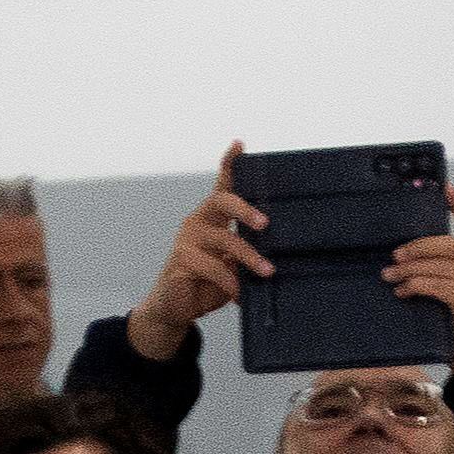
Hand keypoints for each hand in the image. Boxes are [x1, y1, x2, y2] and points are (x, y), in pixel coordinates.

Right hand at [127, 144, 268, 361]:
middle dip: (246, 209)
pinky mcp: (180, 262)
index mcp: (211, 218)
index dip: (229, 164)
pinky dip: (231, 284)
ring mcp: (186, 241)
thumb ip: (246, 254)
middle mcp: (197, 222)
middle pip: (221, 201)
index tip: (239, 145)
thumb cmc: (207, 283)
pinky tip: (240, 296)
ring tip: (267, 272)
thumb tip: (278, 252)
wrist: (175, 308)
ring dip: (250, 258)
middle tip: (265, 224)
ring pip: (224, 241)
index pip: (221, 186)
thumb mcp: (231, 265)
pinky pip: (214, 269)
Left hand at [387, 186, 453, 397]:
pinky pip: (437, 285)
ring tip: (390, 276)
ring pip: (438, 267)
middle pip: (449, 244)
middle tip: (394, 255)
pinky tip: (402, 291)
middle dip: (417, 247)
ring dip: (408, 270)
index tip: (444, 189)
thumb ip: (449, 266)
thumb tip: (409, 248)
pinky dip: (415, 286)